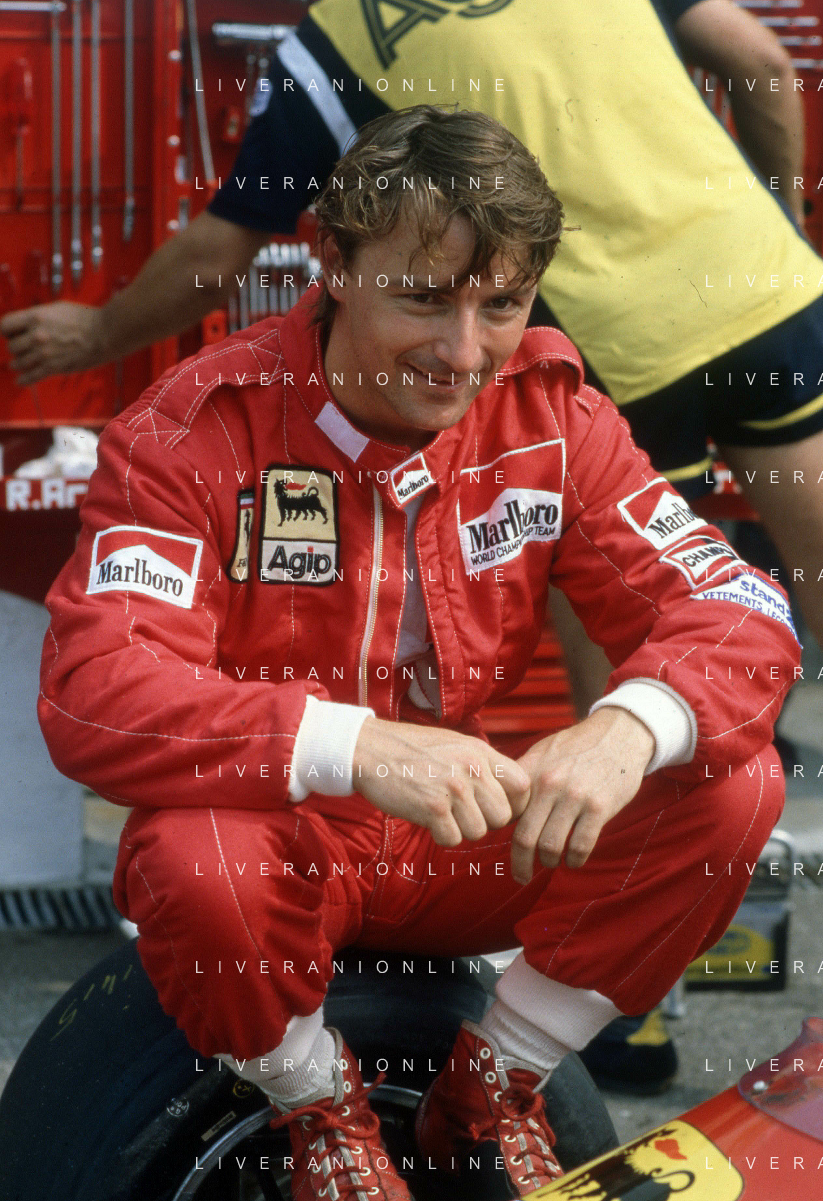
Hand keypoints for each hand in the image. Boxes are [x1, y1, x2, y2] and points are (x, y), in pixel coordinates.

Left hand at [1, 303, 106, 384]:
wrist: (105, 333)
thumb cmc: (84, 318)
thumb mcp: (57, 309)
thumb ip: (38, 317)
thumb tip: (25, 324)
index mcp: (36, 317)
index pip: (5, 325)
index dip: (7, 330)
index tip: (12, 333)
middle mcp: (36, 335)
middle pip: (12, 346)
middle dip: (16, 347)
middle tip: (23, 348)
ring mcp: (44, 353)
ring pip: (18, 363)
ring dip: (18, 364)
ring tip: (20, 364)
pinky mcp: (54, 367)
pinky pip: (31, 377)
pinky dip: (23, 380)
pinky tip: (20, 381)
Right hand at [353, 717, 530, 846]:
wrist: (369, 749)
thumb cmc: (411, 750)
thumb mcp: (455, 744)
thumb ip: (482, 765)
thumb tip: (509, 794)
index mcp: (480, 752)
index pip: (523, 786)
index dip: (514, 804)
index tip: (494, 808)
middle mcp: (472, 768)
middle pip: (502, 816)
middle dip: (484, 821)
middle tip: (461, 812)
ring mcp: (454, 788)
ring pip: (478, 832)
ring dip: (459, 829)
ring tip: (441, 811)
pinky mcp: (433, 807)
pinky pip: (453, 839)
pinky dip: (440, 835)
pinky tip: (427, 818)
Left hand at [511, 707, 654, 881]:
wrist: (619, 734)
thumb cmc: (576, 747)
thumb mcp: (542, 752)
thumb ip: (522, 779)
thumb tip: (501, 808)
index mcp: (530, 772)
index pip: (505, 812)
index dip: (502, 834)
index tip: (501, 845)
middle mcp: (549, 785)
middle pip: (524, 837)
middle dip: (520, 863)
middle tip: (521, 877)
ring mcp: (574, 797)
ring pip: (551, 846)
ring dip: (549, 861)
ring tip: (550, 862)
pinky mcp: (599, 807)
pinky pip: (580, 846)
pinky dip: (574, 860)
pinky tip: (573, 860)